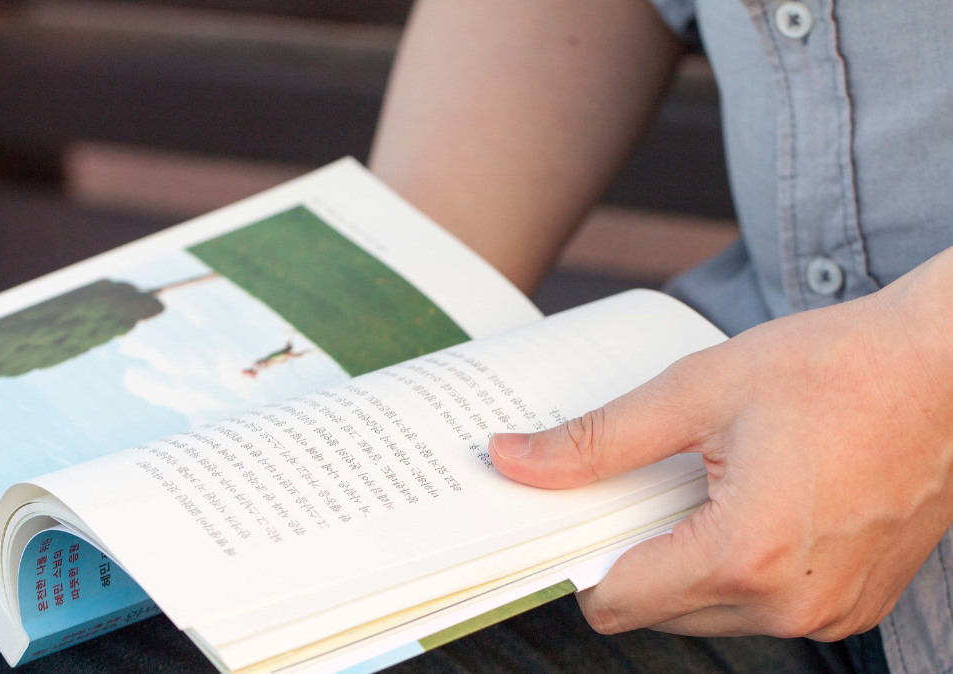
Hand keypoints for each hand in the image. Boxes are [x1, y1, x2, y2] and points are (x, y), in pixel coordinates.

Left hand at [491, 253, 952, 640]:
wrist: (948, 368)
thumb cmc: (838, 368)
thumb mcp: (698, 390)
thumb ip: (596, 440)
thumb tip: (514, 460)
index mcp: (746, 556)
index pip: (616, 602)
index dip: (579, 556)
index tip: (569, 515)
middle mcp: (792, 605)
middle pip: (659, 609)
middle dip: (634, 551)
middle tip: (644, 482)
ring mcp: (830, 612)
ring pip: (709, 610)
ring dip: (686, 556)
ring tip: (705, 482)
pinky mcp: (853, 602)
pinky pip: (764, 604)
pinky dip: (737, 563)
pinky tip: (749, 499)